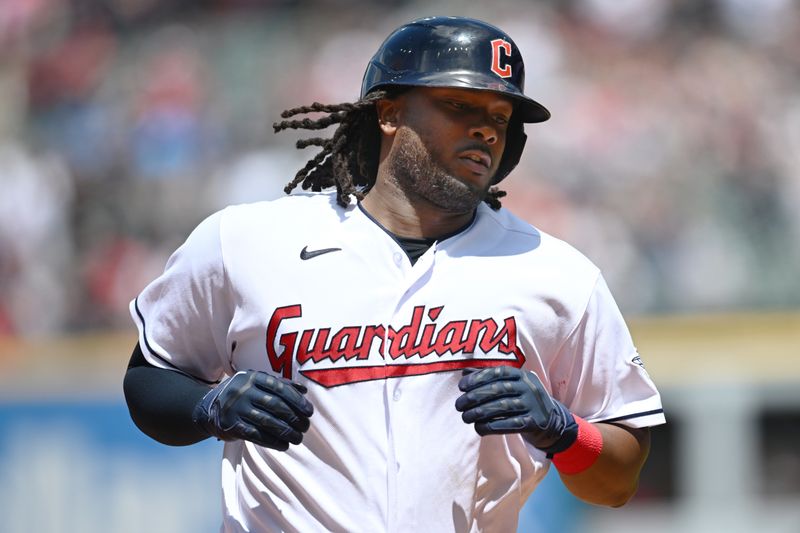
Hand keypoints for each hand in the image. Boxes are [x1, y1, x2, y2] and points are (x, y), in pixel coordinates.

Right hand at [192, 370, 313, 450]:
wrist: (208, 408)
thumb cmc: (242, 394)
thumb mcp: (256, 383)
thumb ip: (280, 384)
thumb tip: (304, 390)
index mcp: (252, 377)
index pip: (280, 387)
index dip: (297, 400)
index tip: (309, 412)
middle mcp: (243, 390)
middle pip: (275, 405)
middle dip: (294, 418)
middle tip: (305, 427)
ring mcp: (235, 408)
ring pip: (267, 422)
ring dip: (286, 432)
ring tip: (298, 438)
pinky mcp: (231, 425)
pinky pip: (256, 435)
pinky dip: (272, 441)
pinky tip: (283, 445)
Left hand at [455, 366, 577, 453]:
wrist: (552, 422)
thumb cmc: (522, 401)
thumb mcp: (510, 386)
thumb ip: (488, 378)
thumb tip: (463, 372)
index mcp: (521, 375)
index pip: (497, 372)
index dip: (478, 378)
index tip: (461, 386)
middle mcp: (529, 387)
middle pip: (498, 390)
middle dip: (475, 397)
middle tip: (458, 405)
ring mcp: (534, 405)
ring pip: (502, 407)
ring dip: (480, 413)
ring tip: (465, 417)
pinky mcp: (535, 422)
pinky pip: (511, 424)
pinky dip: (493, 426)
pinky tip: (479, 428)